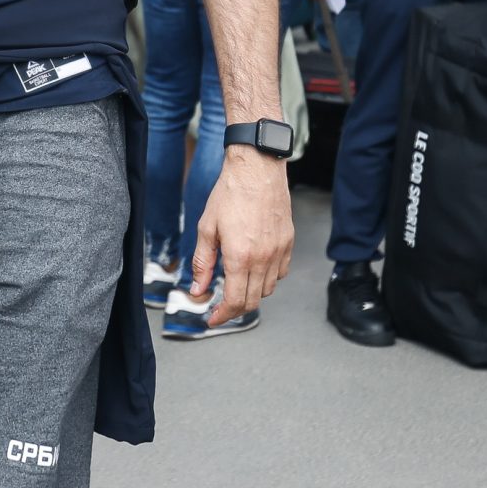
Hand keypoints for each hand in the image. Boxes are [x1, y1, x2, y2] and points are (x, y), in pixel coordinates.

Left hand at [185, 148, 294, 322]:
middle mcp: (263, 258)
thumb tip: (198, 290)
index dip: (222, 315)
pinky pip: (281, 273)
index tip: (212, 318)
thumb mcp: (207, 228)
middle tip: (220, 307)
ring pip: (267, 289)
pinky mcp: (288, 243)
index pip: (235, 301)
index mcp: (240, 257)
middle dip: (234, 309)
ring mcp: (279, 251)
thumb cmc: (229, 195)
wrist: (257, 169)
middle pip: (252, 301)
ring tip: (235, 284)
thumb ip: (202, 263)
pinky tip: (254, 270)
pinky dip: (267, 279)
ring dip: (251, 293)